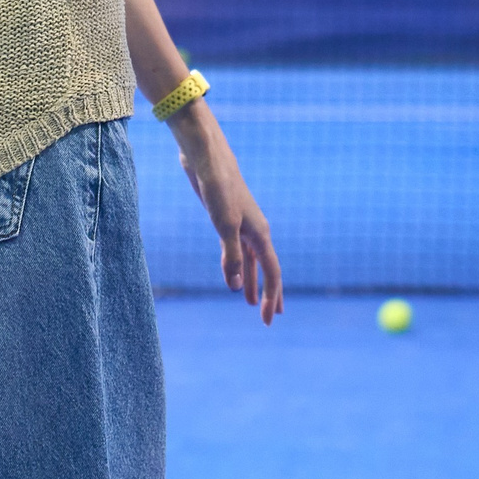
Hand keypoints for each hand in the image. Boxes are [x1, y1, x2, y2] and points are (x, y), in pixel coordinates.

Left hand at [168, 103, 281, 322]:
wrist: (207, 159)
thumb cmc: (218, 187)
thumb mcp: (223, 224)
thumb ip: (230, 255)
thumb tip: (235, 286)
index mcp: (260, 233)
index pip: (272, 272)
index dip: (271, 296)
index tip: (268, 319)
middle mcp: (255, 231)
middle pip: (266, 268)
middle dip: (269, 292)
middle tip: (270, 317)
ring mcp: (241, 226)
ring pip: (250, 261)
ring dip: (251, 281)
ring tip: (250, 303)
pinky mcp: (226, 221)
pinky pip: (235, 251)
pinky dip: (236, 267)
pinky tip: (232, 277)